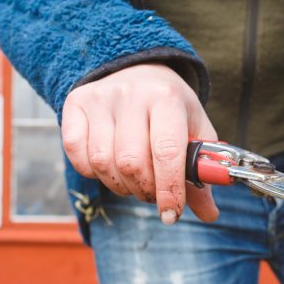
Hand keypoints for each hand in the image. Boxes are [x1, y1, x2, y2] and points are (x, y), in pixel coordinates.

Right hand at [61, 64, 218, 223]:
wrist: (138, 69)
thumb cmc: (170, 107)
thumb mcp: (194, 130)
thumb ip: (201, 171)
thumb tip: (208, 213)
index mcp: (167, 98)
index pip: (167, 152)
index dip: (169, 190)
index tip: (171, 214)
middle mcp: (132, 94)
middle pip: (131, 163)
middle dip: (145, 190)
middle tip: (153, 193)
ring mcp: (100, 98)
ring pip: (102, 162)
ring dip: (119, 186)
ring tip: (133, 180)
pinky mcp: (75, 104)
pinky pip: (76, 154)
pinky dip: (92, 173)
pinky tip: (109, 167)